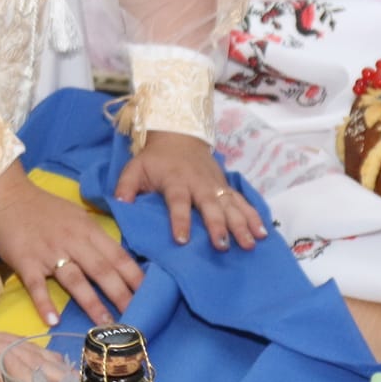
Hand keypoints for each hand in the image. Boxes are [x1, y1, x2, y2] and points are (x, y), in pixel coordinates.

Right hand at [0, 162, 143, 327]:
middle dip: (121, 295)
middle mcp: (71, 240)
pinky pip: (37, 286)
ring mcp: (48, 252)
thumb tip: (119, 261)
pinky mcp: (26, 262)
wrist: (6, 197)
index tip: (151, 295)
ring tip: (105, 324)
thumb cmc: (43, 208)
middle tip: (137, 317)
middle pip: (101, 270)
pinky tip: (53, 321)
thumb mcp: (76, 215)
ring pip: (75, 280)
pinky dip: (45, 303)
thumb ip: (95, 237)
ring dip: (91, 303)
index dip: (135, 277)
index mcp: (87, 228)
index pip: (117, 255)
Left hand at [114, 133, 265, 250]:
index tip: (182, 240)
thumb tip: (118, 204)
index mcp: (175, 180)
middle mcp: (199, 184)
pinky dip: (253, 216)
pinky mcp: (226, 186)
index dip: (180, 220)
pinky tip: (262, 233)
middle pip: (210, 205)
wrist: (179, 135)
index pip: (178, 201)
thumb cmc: (155, 159)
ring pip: (231, 205)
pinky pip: (242, 202)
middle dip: (218, 225)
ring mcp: (215, 185)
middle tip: (223, 245)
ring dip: (241, 224)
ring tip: (251, 243)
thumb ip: (126, 186)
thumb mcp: (135, 168)